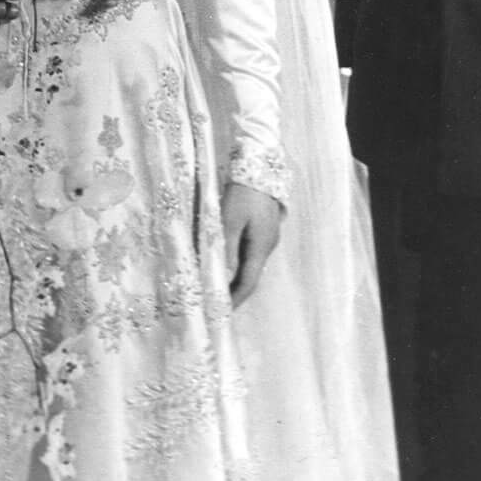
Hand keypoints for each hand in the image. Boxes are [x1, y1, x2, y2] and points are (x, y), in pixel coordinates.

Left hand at [222, 180, 283, 307]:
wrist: (259, 165)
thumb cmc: (242, 193)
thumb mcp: (229, 222)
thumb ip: (226, 251)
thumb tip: (224, 279)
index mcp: (261, 247)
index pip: (248, 283)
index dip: (234, 301)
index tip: (219, 314)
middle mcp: (267, 245)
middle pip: (251, 276)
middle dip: (233, 292)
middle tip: (212, 303)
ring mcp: (267, 236)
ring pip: (250, 264)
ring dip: (234, 277)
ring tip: (214, 285)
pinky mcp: (263, 228)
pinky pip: (250, 252)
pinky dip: (237, 262)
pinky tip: (224, 261)